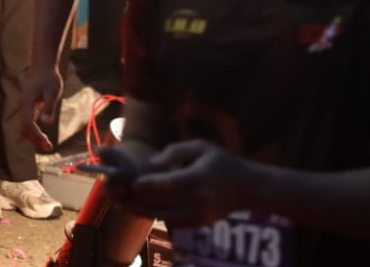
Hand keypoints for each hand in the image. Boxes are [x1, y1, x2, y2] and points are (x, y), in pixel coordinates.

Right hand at [21, 65, 64, 149]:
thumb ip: (48, 107)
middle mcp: (22, 106)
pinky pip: (27, 122)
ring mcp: (24, 106)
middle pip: (24, 128)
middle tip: (48, 147)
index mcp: (27, 103)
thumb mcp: (52, 91)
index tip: (46, 142)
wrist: (42, 66)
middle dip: (35, 139)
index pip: (27, 124)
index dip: (36, 135)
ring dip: (34, 137)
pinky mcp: (27, 107)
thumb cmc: (49, 78)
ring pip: (24, 126)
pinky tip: (42, 136)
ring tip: (47, 144)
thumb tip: (47, 123)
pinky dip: (33, 131)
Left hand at [126, 140, 257, 225]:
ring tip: (124, 203)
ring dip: (143, 210)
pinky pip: (173, 221)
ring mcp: (201, 213)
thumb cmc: (222, 162)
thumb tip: (152, 163)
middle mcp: (201, 198)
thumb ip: (176, 151)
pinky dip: (156, 216)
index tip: (133, 182)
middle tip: (120, 193)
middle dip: (140, 199)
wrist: (248, 188)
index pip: (171, 184)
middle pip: (164, 202)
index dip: (150, 184)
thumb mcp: (202, 146)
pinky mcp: (200, 222)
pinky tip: (141, 209)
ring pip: (165, 215)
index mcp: (201, 176)